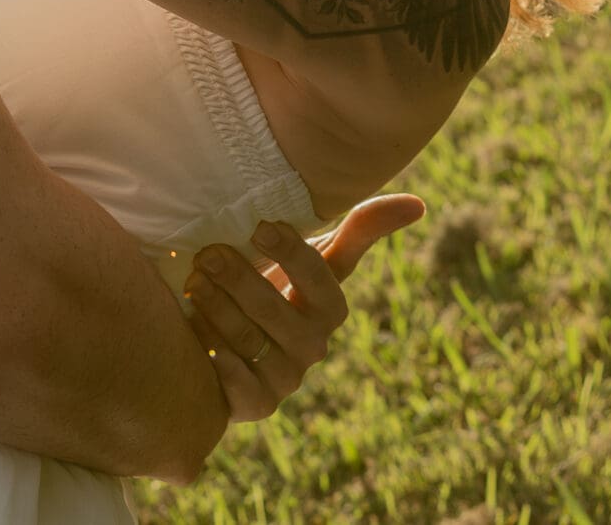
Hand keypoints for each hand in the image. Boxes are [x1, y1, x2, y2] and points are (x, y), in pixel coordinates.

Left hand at [181, 194, 425, 423]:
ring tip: (193, 282)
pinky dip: (215, 357)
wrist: (233, 344)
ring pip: (251, 344)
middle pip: (278, 313)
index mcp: (331, 309)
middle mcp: (313, 347)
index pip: (321, 280)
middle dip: (241, 279)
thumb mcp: (314, 257)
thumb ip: (359, 231)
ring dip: (219, 311)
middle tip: (209, 253)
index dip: (294, 254)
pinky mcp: (257, 406)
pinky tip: (193, 332)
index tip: (262, 225)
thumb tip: (417, 204)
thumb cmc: (278, 287)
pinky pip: (236, 384)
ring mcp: (286, 379)